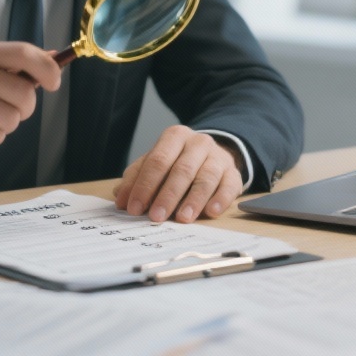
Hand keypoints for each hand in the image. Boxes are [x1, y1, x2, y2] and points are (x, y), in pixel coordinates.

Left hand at [113, 125, 244, 223]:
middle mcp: (198, 143)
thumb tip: (121, 198)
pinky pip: (229, 185)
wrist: (212, 156)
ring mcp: (218, 157)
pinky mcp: (234, 173)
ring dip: (193, 199)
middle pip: (182, 170)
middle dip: (167, 195)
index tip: (134, 208)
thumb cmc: (177, 162)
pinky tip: (211, 212)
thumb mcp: (155, 164)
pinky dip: (220, 199)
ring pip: (206, 177)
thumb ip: (136, 178)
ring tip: (182, 218)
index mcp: (174, 137)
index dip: (144, 185)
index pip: (157, 160)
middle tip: (156, 216)